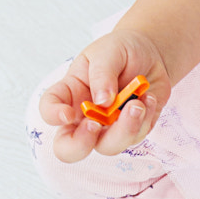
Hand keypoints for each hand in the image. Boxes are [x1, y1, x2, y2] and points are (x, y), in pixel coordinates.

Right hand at [39, 28, 171, 161]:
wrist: (150, 54)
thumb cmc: (120, 50)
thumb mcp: (108, 52)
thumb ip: (102, 74)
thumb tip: (102, 102)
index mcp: (70, 93)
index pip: (49, 109)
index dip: (53, 116)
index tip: (67, 114)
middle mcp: (84, 116)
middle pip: (68, 148)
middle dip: (80, 144)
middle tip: (95, 125)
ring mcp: (107, 128)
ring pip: (107, 147)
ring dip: (125, 129)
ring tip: (138, 103)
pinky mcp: (130, 132)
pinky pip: (135, 137)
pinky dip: (145, 119)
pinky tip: (148, 98)